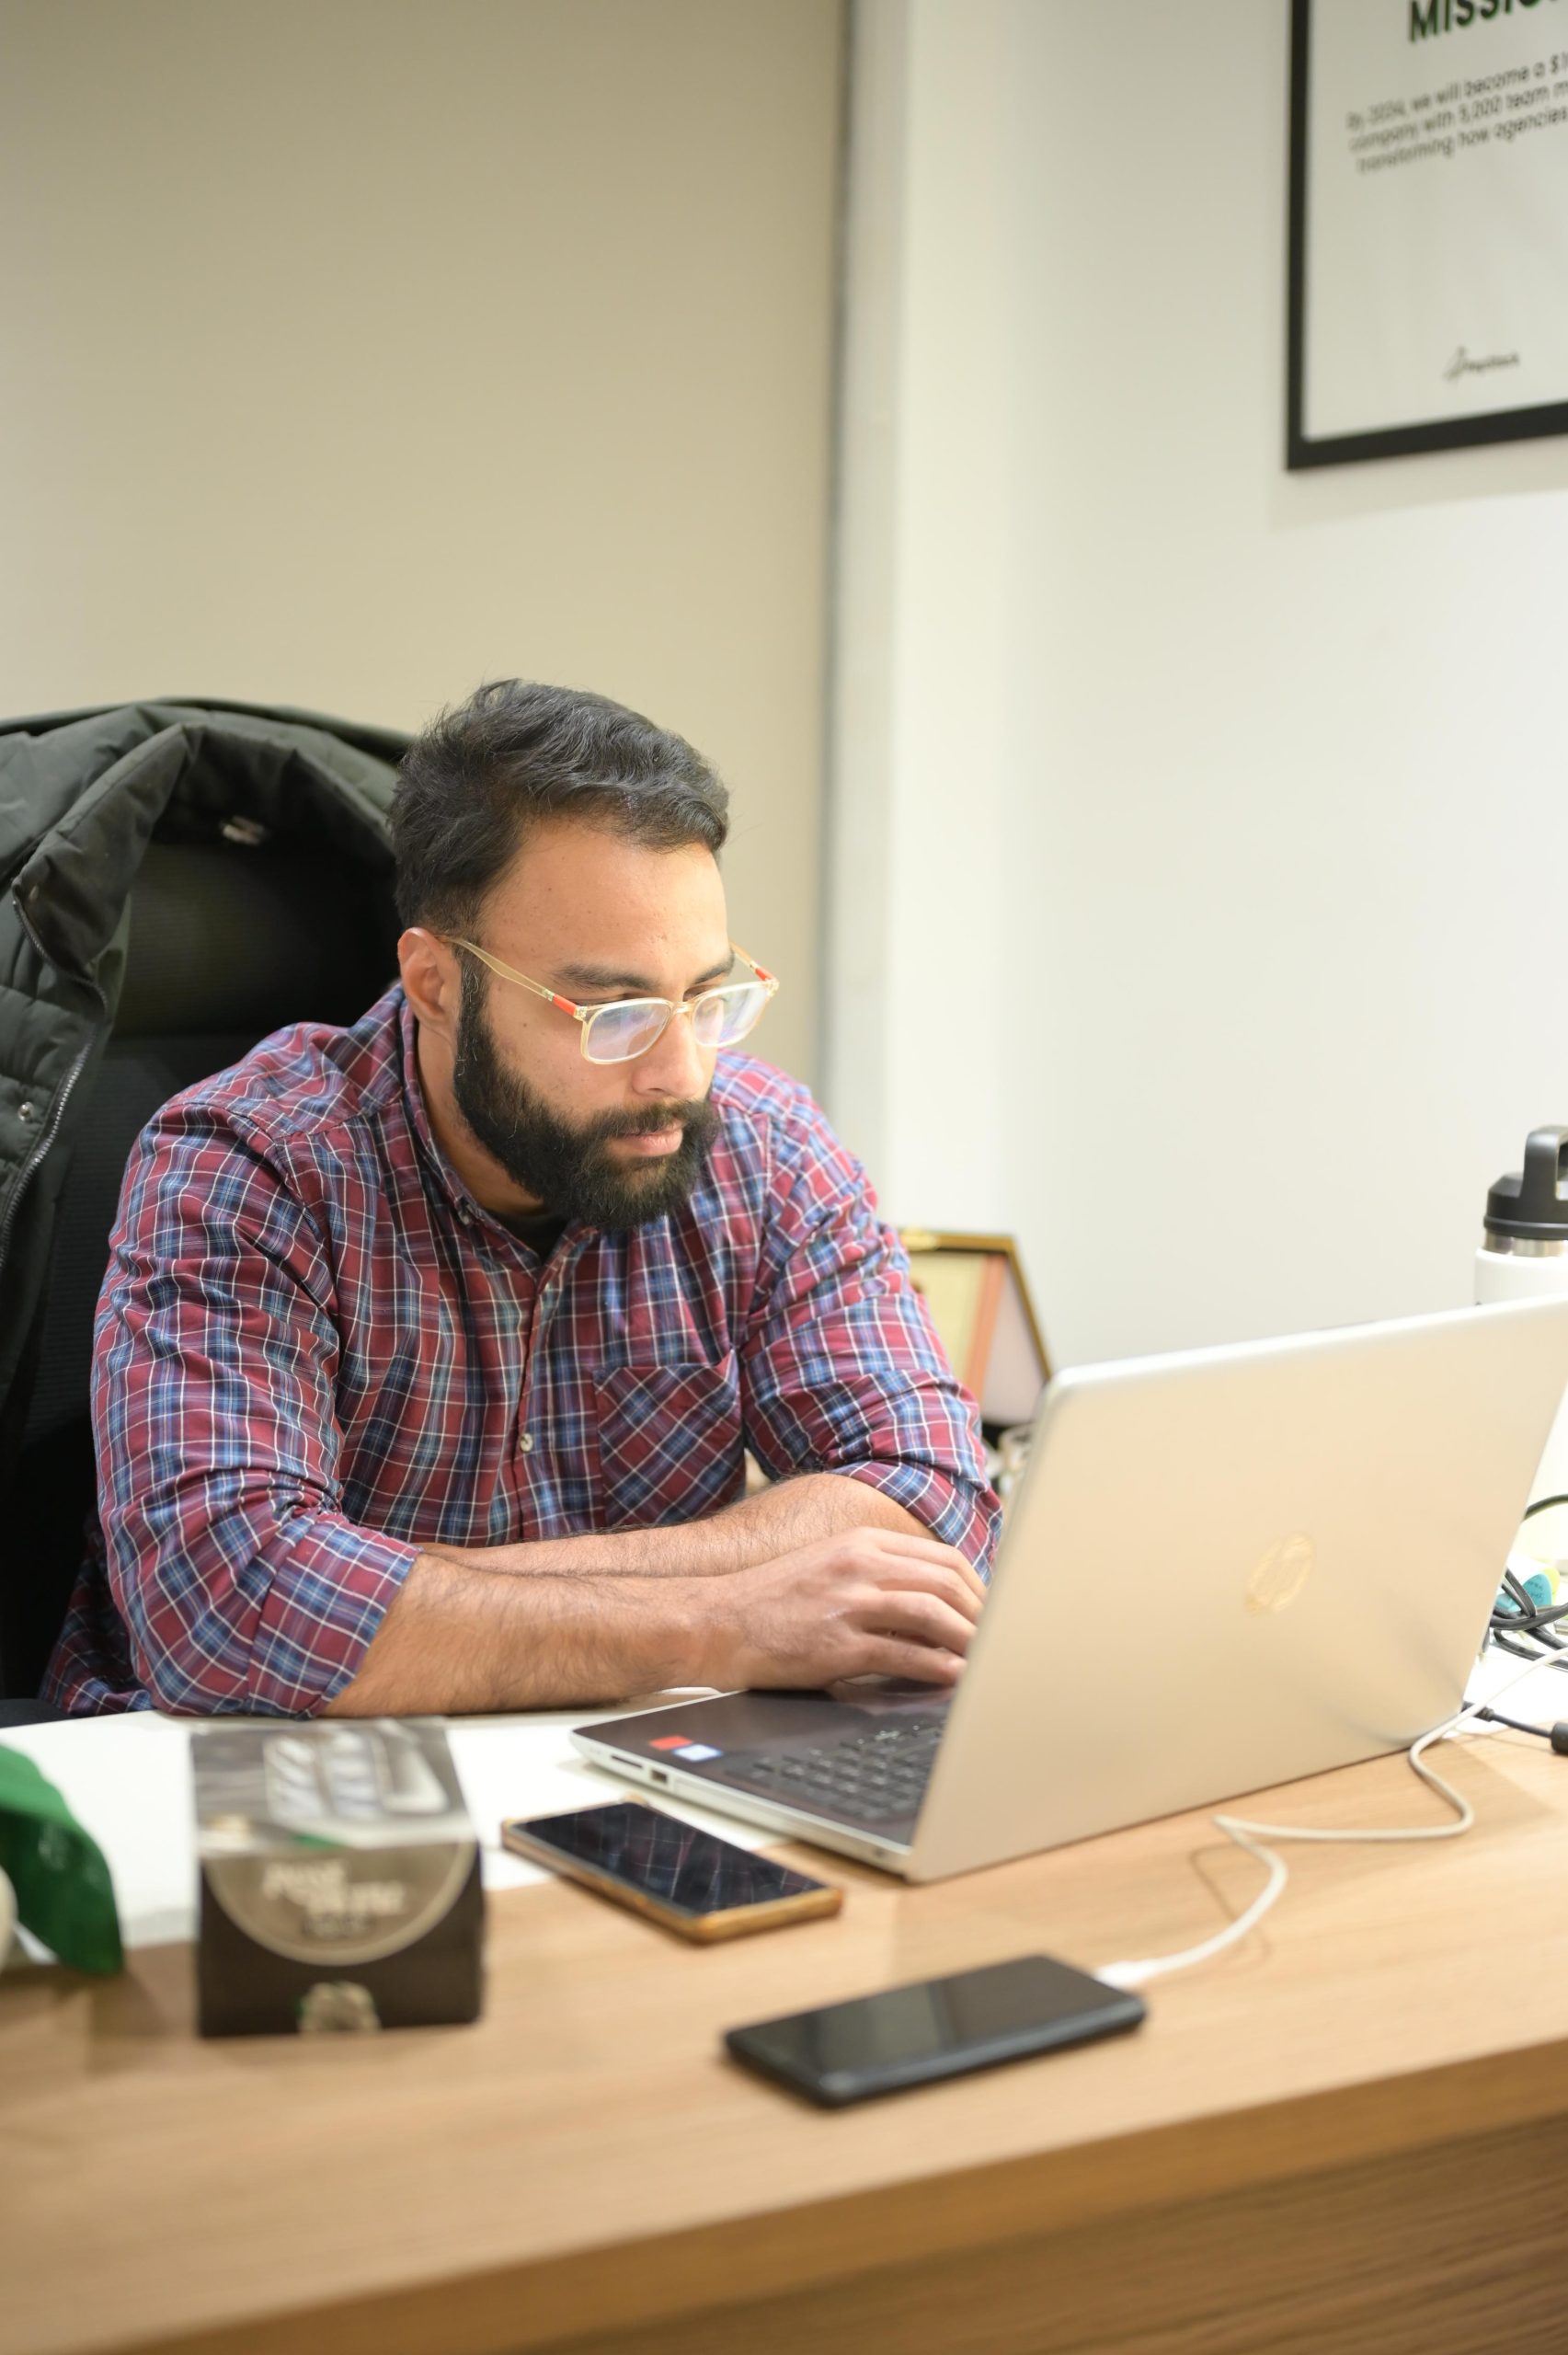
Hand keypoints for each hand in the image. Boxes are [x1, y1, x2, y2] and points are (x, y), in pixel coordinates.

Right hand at [693, 1527, 985, 1689]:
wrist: (715, 1622)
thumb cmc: (770, 1602)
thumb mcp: (827, 1567)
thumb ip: (877, 1575)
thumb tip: (932, 1602)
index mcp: (861, 1544)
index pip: (941, 1559)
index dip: (978, 1587)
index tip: (992, 1612)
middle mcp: (860, 1566)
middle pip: (947, 1582)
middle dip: (983, 1614)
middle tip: (1002, 1641)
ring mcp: (849, 1603)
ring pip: (934, 1615)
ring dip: (970, 1641)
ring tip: (989, 1662)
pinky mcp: (839, 1644)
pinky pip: (905, 1654)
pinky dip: (939, 1667)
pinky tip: (955, 1679)